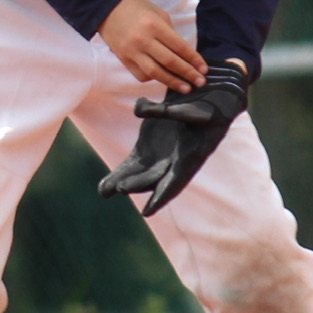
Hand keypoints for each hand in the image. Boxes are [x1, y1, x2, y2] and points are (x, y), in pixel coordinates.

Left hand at [97, 63, 248, 216]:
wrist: (208, 101)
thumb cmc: (205, 106)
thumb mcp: (189, 107)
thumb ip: (163, 110)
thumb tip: (138, 108)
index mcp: (190, 156)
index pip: (174, 181)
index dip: (161, 196)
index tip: (147, 212)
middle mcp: (174, 162)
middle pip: (154, 179)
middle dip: (138, 184)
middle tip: (119, 187)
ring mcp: (161, 157)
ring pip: (141, 175)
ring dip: (125, 182)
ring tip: (104, 190)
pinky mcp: (149, 149)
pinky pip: (134, 165)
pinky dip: (123, 173)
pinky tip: (106, 186)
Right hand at [99, 0, 205, 90]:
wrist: (106, 7)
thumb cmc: (136, 7)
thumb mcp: (158, 13)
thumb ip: (170, 33)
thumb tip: (183, 54)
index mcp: (155, 26)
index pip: (179, 47)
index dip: (193, 59)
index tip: (203, 69)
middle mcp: (143, 40)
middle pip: (170, 62)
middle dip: (188, 73)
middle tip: (200, 82)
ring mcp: (132, 51)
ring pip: (155, 72)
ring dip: (172, 82)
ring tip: (186, 88)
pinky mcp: (124, 59)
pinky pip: (141, 74)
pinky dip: (153, 78)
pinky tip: (163, 79)